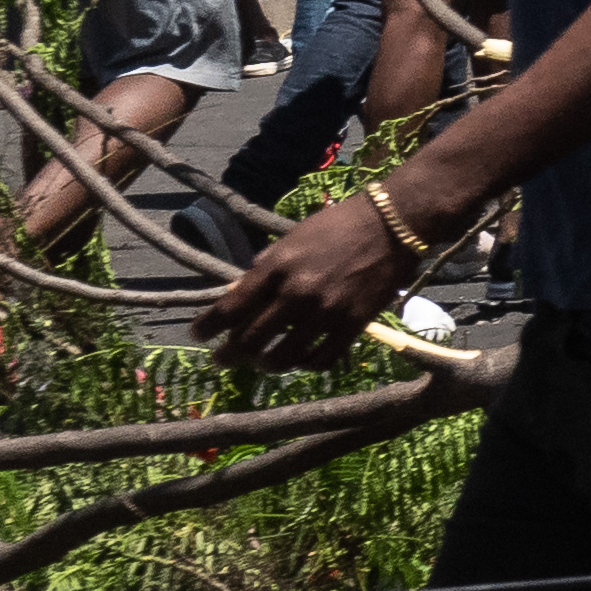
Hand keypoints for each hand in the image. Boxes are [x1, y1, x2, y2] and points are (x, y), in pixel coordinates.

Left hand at [200, 180, 427, 373]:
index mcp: (278, 267)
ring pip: (282, 357)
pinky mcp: (353, 325)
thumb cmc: (338, 225)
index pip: (231, 307)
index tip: (198, 336)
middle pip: (251, 339)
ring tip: (260, 364)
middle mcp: (297, 292)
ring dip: (264, 365)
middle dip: (229, 354)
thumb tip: (236, 294)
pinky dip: (305, 365)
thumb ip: (264, 268)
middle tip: (222, 359)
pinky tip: (300, 360)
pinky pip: (320, 360)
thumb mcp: (292, 239)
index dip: (208, 327)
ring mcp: (326, 312)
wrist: (393, 225)